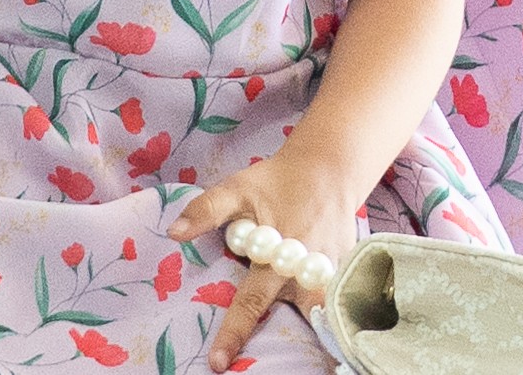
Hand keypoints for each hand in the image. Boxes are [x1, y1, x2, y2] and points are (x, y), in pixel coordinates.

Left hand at [169, 153, 358, 372]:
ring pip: (327, 311)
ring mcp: (332, 270)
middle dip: (297, 343)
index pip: (251, 301)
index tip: (218, 363)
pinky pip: (343, 301)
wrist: (329, 167)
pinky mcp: (350, 270)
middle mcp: (304, 268)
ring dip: (322, 334)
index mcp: (274, 253)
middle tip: (279, 369)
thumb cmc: (278, 182)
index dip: (234, 332)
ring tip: (319, 364)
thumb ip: (207, 210)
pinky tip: (339, 343)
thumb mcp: (239, 188)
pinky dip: (338, 318)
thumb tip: (173, 233)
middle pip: (303, 314)